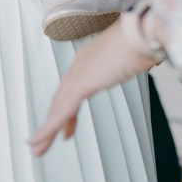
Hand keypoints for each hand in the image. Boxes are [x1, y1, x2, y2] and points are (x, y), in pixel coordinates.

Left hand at [30, 24, 154, 156]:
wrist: (143, 33)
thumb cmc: (144, 40)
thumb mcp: (133, 56)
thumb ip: (129, 62)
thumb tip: (140, 61)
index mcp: (90, 57)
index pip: (71, 87)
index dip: (65, 108)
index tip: (65, 128)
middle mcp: (80, 63)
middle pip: (60, 98)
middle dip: (52, 121)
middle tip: (42, 142)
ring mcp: (79, 73)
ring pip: (57, 107)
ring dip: (46, 130)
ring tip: (37, 149)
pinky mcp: (81, 84)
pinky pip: (62, 111)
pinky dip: (49, 128)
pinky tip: (41, 140)